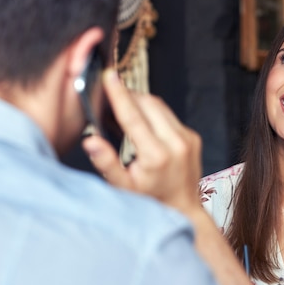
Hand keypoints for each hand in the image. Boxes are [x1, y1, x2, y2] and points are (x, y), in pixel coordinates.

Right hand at [82, 68, 201, 215]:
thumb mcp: (123, 187)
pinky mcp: (193, 136)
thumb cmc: (149, 200)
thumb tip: (90, 140)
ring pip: (160, 106)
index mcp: (156, 156)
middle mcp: (176, 144)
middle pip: (148, 104)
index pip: (133, 117)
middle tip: (109, 94)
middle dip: (128, 95)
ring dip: (140, 101)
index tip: (109, 75)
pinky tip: (141, 120)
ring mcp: (188, 138)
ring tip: (122, 107)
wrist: (182, 209)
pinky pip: (169, 115)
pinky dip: (153, 112)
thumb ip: (106, 162)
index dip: (119, 94)